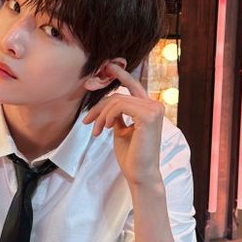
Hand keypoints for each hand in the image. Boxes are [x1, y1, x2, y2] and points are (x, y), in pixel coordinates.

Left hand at [82, 62, 163, 186]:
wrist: (140, 175)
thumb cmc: (132, 156)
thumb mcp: (122, 131)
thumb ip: (118, 116)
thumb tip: (109, 106)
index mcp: (150, 108)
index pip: (134, 86)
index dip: (120, 74)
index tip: (107, 66)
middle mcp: (155, 105)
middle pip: (119, 95)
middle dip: (99, 107)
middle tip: (86, 121)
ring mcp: (154, 109)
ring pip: (117, 100)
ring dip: (101, 116)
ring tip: (95, 131)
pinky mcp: (148, 116)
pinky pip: (120, 106)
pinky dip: (107, 116)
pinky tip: (105, 128)